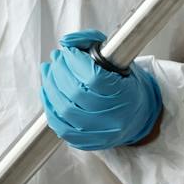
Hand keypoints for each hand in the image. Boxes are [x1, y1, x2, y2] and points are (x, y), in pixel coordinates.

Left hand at [39, 30, 162, 150]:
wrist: (136, 117)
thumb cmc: (125, 85)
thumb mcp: (115, 58)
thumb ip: (91, 41)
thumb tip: (66, 41)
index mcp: (126, 96)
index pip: (94, 78)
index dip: (75, 62)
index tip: (68, 51)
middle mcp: (113, 118)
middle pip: (76, 93)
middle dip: (59, 72)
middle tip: (56, 59)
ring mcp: (99, 134)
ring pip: (64, 110)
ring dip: (50, 86)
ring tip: (49, 71)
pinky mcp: (85, 143)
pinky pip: (59, 126)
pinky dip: (49, 106)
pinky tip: (48, 91)